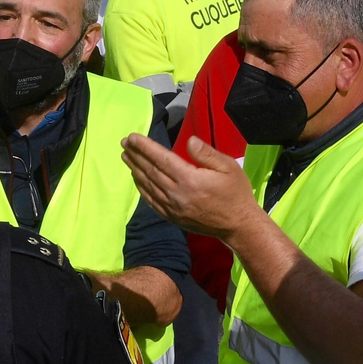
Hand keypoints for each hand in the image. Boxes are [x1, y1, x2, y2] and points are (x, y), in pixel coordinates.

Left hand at [122, 132, 263, 241]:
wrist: (238, 226)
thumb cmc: (236, 193)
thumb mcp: (228, 167)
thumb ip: (206, 153)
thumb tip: (189, 141)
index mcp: (190, 180)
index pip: (161, 159)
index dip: (145, 147)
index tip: (132, 137)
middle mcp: (177, 194)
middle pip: (151, 171)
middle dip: (136, 155)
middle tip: (124, 143)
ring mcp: (173, 208)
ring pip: (148, 186)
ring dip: (135, 170)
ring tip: (127, 157)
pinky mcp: (172, 217)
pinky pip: (151, 201)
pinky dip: (142, 188)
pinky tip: (137, 178)